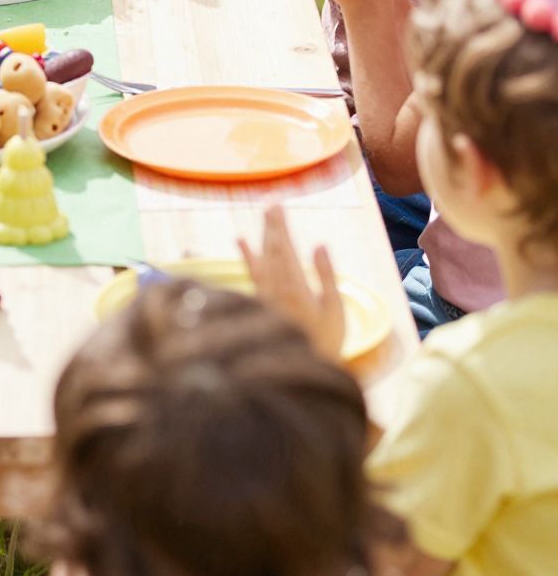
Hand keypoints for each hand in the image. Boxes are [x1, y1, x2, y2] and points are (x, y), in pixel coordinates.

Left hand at [239, 204, 344, 360]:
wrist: (297, 374)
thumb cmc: (324, 343)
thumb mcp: (334, 311)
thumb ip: (327, 277)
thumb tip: (319, 244)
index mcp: (296, 286)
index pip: (286, 247)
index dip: (281, 225)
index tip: (278, 204)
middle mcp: (276, 287)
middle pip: (272, 248)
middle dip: (272, 224)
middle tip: (271, 201)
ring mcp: (265, 296)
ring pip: (261, 258)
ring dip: (262, 234)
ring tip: (262, 214)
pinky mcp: (259, 303)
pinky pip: (251, 274)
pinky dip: (246, 255)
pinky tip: (241, 240)